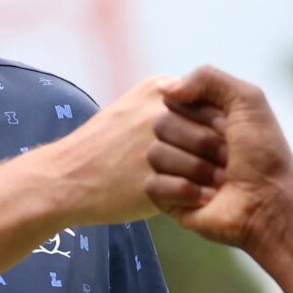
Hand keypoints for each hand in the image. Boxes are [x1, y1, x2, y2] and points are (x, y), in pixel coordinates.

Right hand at [45, 75, 221, 225]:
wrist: (68, 177)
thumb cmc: (105, 145)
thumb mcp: (135, 105)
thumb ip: (172, 100)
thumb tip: (214, 108)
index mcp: (158, 91)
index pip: (213, 107)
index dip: (223, 131)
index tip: (224, 147)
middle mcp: (157, 113)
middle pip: (212, 135)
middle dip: (221, 157)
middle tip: (221, 172)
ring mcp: (151, 147)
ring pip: (203, 163)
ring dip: (210, 180)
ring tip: (210, 188)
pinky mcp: (147, 180)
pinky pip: (186, 188)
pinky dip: (193, 198)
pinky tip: (194, 201)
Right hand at [147, 66, 292, 251]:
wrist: (270, 204)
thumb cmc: (264, 153)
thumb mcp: (247, 100)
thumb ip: (207, 78)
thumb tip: (163, 90)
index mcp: (200, 116)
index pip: (174, 100)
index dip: (203, 115)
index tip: (229, 128)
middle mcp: (185, 140)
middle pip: (161, 126)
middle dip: (201, 143)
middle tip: (227, 158)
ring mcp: (174, 169)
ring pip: (155, 154)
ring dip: (195, 169)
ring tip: (220, 181)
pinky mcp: (167, 198)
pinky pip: (153, 184)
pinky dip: (183, 191)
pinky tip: (207, 198)